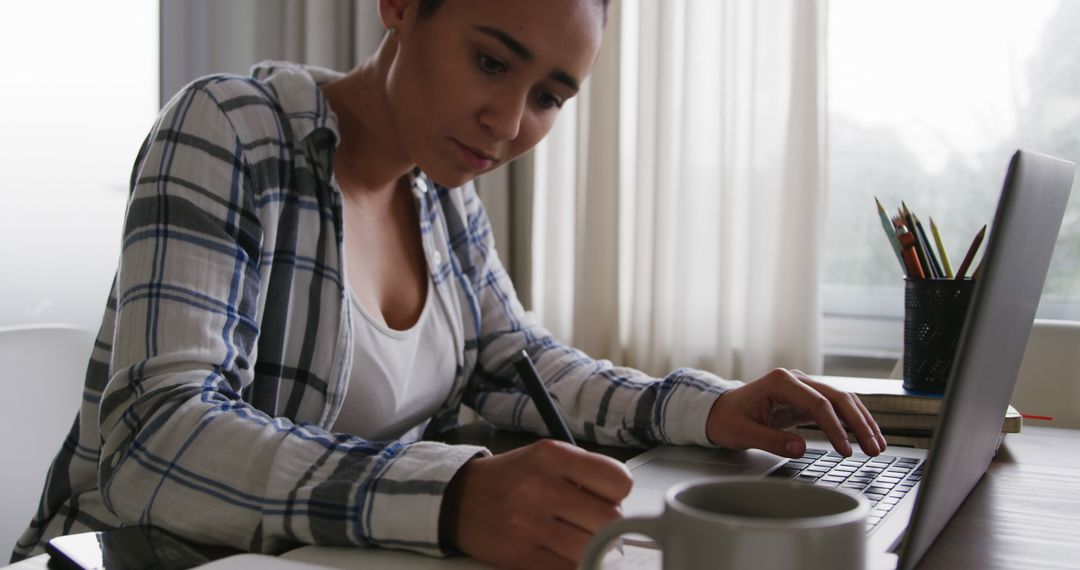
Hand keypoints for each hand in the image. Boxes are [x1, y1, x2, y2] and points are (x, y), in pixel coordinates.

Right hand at [441, 439, 632, 568]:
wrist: (458, 499)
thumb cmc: (510, 478)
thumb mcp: (545, 457)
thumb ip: (584, 473)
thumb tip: (622, 508)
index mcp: (552, 456)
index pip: (618, 481)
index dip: (617, 495)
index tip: (606, 499)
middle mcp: (540, 487)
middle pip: (610, 520)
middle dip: (607, 526)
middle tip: (592, 525)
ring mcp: (528, 524)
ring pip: (592, 549)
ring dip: (590, 549)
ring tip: (575, 539)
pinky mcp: (519, 556)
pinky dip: (570, 565)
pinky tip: (558, 552)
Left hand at [705, 368, 886, 457]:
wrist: (717, 411)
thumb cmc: (727, 419)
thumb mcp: (743, 433)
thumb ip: (771, 441)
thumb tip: (800, 449)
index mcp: (780, 382)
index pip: (818, 403)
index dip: (835, 428)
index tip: (845, 450)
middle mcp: (795, 379)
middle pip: (837, 397)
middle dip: (859, 423)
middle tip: (874, 448)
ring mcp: (803, 387)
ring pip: (841, 400)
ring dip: (861, 421)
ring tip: (877, 445)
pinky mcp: (806, 399)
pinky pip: (835, 408)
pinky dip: (851, 421)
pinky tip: (865, 435)